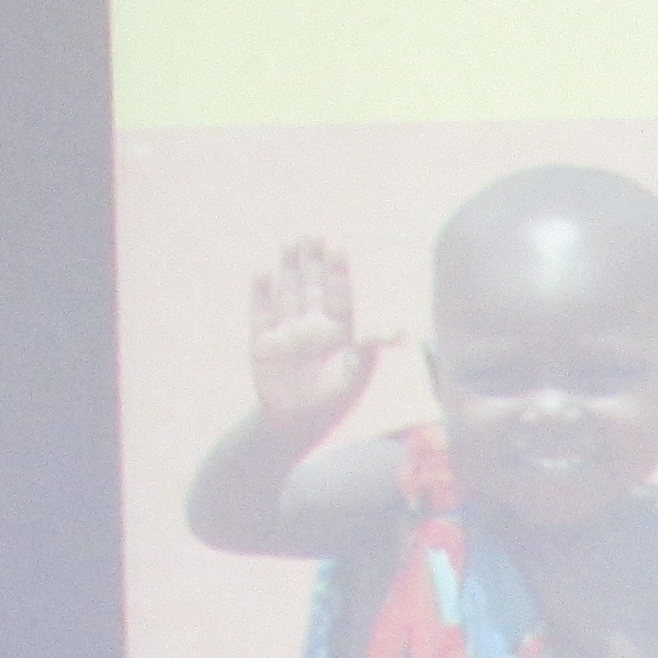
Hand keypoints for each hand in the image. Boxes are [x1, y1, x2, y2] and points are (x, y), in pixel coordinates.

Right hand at [248, 238, 381, 440]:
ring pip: (288, 291)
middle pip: (313, 285)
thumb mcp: (355, 376)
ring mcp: (287, 331)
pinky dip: (260, 294)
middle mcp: (313, 326)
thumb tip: (396, 331)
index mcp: (338, 332)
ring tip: (289, 240)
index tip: (337, 246)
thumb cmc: (332, 402)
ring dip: (288, 267)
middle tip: (312, 232)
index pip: (339, 294)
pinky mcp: (263, 341)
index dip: (337, 271)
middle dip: (312, 260)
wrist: (296, 425)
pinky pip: (261, 313)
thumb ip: (370, 350)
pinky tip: (261, 273)